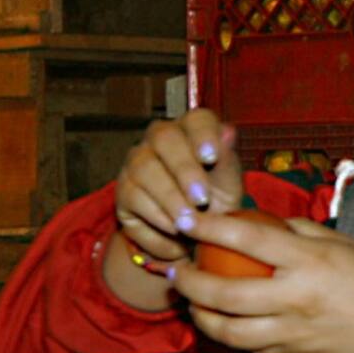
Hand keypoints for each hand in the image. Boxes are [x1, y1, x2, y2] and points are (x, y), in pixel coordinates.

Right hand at [115, 109, 243, 264]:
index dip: (204, 135)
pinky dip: (157, 217)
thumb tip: (228, 132)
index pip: (197, 119)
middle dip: (185, 169)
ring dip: (170, 198)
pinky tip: (175, 231)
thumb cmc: (218, 199)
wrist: (196, 233)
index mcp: (194, 130)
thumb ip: (227, 159)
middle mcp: (161, 138)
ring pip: (145, 168)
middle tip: (202, 199)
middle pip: (165, 138)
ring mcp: (138, 160)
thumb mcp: (229, 184)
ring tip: (189, 222)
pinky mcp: (123, 188)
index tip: (212, 157)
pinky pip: (134, 196)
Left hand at [169, 214, 353, 352]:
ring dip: (201, 318)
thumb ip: (297, 233)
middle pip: (224, 295)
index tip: (187, 220)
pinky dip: (233, 337)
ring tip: (192, 304)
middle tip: (177, 271)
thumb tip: (256, 224)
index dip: (210, 227)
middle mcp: (297, 300)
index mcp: (310, 262)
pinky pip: (252, 351)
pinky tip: (226, 325)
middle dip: (190, 283)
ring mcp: (295, 335)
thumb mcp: (342, 243)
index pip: (247, 239)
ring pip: (230, 334)